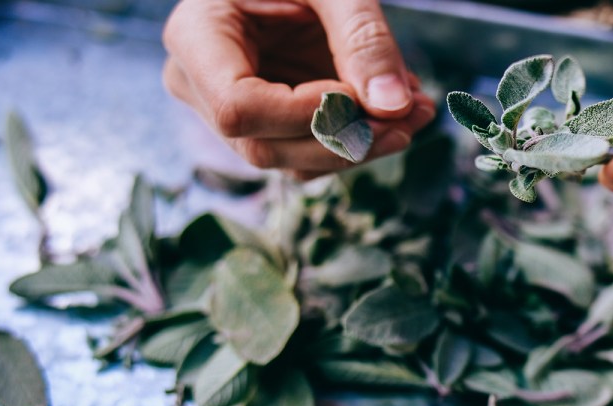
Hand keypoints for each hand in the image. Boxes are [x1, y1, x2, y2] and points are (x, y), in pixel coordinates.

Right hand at [162, 0, 435, 178]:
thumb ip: (363, 38)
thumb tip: (394, 105)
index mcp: (196, 37)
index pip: (239, 108)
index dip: (307, 114)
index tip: (362, 94)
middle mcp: (199, 84)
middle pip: (265, 147)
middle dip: (347, 139)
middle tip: (414, 112)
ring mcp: (228, 111)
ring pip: (291, 161)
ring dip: (362, 146)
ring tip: (416, 109)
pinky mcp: (265, 123)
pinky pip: (309, 155)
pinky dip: (359, 141)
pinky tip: (397, 112)